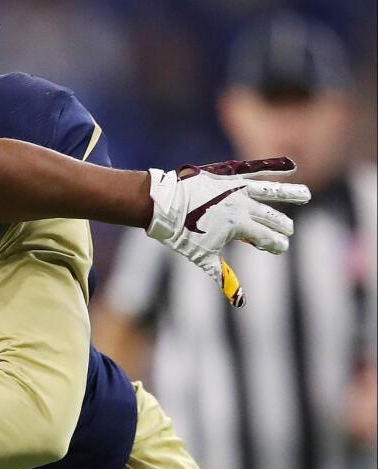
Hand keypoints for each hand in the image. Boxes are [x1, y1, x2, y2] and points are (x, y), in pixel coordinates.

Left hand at [147, 157, 309, 305]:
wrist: (161, 205)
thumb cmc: (180, 233)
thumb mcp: (203, 256)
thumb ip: (224, 276)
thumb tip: (239, 302)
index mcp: (239, 227)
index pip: (268, 239)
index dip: (276, 245)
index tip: (279, 248)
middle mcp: (242, 206)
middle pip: (272, 219)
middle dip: (282, 227)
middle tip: (287, 231)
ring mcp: (237, 189)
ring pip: (271, 191)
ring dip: (290, 194)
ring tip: (307, 195)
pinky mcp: (229, 175)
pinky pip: (255, 170)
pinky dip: (273, 166)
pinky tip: (290, 166)